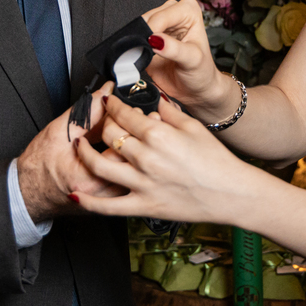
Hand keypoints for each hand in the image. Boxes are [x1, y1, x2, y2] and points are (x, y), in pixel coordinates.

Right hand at [17, 85, 128, 220]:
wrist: (29, 191)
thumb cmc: (38, 166)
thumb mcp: (59, 132)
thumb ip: (86, 110)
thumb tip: (105, 91)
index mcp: (87, 178)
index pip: (120, 149)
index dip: (127, 125)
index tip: (128, 109)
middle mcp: (100, 195)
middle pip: (134, 163)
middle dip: (139, 137)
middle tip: (141, 116)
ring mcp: (107, 201)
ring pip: (136, 175)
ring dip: (140, 152)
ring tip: (140, 132)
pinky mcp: (110, 202)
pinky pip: (129, 181)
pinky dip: (134, 164)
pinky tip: (134, 150)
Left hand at [71, 95, 261, 224]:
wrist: (230, 193)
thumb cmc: (216, 159)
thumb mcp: (192, 127)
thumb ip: (168, 110)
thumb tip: (151, 97)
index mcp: (159, 134)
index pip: (124, 114)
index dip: (112, 105)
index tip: (108, 101)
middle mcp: (147, 158)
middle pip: (109, 135)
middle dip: (101, 124)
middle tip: (100, 121)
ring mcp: (143, 184)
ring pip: (100, 166)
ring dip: (84, 154)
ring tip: (78, 146)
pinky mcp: (143, 206)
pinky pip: (108, 207)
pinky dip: (88, 202)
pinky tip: (74, 194)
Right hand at [143, 0, 240, 123]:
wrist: (195, 89)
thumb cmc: (201, 71)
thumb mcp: (192, 60)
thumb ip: (174, 49)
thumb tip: (155, 40)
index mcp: (188, 10)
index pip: (162, 16)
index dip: (154, 30)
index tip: (152, 47)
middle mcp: (172, 12)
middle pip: (147, 18)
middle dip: (144, 35)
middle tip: (147, 52)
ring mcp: (158, 24)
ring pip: (137, 26)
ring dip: (137, 41)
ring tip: (145, 56)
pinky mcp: (147, 37)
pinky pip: (133, 38)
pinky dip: (132, 46)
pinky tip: (139, 56)